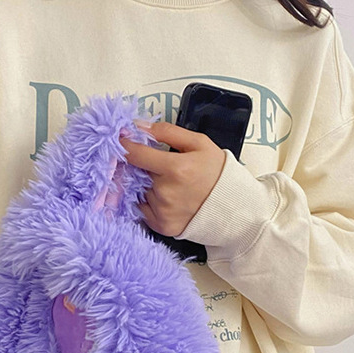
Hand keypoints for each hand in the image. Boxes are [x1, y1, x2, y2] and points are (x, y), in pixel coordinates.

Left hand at [120, 121, 225, 237]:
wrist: (232, 206)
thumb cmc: (216, 173)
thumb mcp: (199, 143)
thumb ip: (168, 132)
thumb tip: (140, 126)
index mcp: (175, 168)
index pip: (135, 154)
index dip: (125, 145)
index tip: (122, 141)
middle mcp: (165, 192)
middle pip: (137, 173)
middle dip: (142, 167)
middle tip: (160, 167)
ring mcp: (162, 211)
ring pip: (140, 191)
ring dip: (146, 185)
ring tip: (169, 184)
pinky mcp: (161, 226)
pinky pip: (143, 210)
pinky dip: (149, 203)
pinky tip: (166, 198)